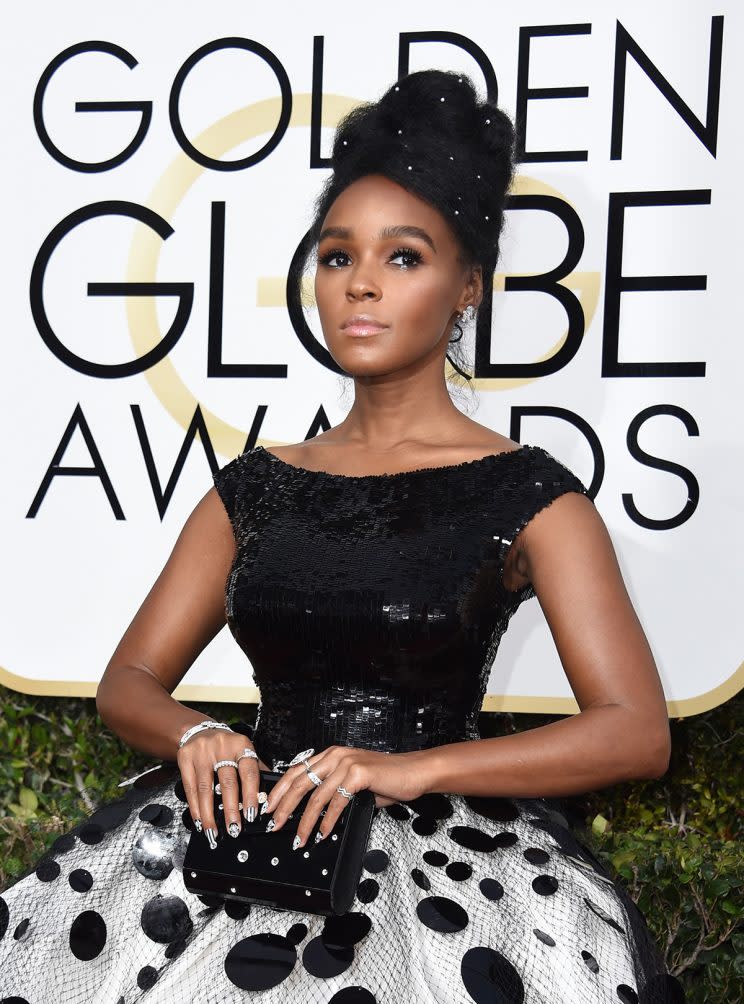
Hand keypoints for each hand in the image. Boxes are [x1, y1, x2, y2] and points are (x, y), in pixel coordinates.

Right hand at [176, 731, 269, 843]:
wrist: (199, 731)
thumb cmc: (226, 746)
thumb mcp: (244, 751)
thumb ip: (257, 770)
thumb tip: (267, 797)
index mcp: (241, 745)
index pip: (249, 772)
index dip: (251, 795)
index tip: (252, 815)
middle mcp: (222, 746)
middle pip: (227, 782)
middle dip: (231, 809)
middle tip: (234, 829)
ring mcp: (202, 752)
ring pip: (206, 789)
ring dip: (209, 814)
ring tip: (213, 831)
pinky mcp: (185, 759)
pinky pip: (190, 788)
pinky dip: (195, 807)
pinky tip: (200, 819)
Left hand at [264, 746, 427, 848]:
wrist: (414, 771)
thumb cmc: (386, 779)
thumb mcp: (354, 782)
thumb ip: (333, 792)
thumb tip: (312, 814)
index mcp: (331, 754)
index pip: (296, 771)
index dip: (279, 790)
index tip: (268, 808)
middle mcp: (336, 755)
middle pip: (299, 783)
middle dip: (283, 807)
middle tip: (274, 826)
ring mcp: (346, 763)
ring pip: (315, 796)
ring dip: (304, 822)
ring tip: (299, 839)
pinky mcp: (358, 774)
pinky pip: (336, 802)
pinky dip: (327, 821)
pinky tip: (322, 834)